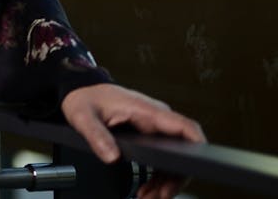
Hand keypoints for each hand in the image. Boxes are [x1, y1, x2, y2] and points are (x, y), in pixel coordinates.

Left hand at [61, 83, 205, 198]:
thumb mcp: (84, 116)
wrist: (80, 90)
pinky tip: (146, 190)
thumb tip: (112, 157)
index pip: (184, 127)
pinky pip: (161, 160)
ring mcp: (153, 128)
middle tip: (159, 197)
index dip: (198, 147)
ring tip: (148, 198)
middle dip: (174, 179)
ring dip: (164, 183)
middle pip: (183, 152)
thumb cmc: (85, 98)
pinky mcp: (148, 137)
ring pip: (172, 160)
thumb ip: (97, 136)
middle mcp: (155, 119)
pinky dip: (156, 178)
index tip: (195, 169)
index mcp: (146, 110)